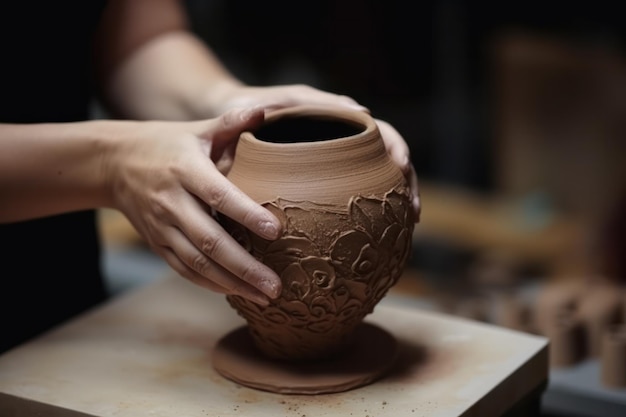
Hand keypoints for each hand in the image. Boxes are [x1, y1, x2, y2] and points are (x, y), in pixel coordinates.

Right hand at [106, 106, 281, 304]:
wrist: (115, 164)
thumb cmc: (166, 144)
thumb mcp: (196, 130)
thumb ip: (231, 123)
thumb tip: (267, 110)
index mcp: (186, 170)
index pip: (218, 194)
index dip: (246, 213)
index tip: (276, 230)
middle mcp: (172, 202)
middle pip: (210, 240)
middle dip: (244, 266)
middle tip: (276, 286)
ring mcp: (162, 227)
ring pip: (198, 262)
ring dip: (232, 283)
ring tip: (265, 297)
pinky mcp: (158, 243)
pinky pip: (184, 269)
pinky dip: (210, 284)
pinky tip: (236, 293)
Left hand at [206, 83, 420, 220]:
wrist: (225, 122)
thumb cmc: (251, 106)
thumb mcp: (280, 103)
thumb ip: (315, 104)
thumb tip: (362, 110)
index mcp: (338, 123)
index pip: (384, 134)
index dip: (398, 150)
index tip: (403, 169)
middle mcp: (342, 147)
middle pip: (388, 165)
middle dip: (407, 186)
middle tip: (413, 214)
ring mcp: (335, 168)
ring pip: (376, 187)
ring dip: (393, 207)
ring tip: (403, 230)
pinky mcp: (323, 188)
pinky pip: (351, 203)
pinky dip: (367, 219)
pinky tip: (373, 239)